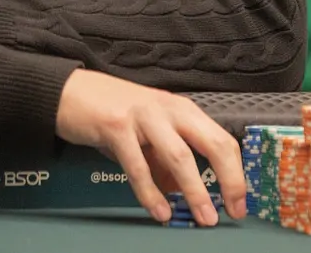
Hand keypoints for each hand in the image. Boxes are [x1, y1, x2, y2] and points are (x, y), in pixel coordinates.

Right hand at [55, 70, 245, 227]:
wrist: (71, 93)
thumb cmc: (114, 112)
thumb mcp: (150, 134)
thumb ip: (168, 162)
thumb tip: (185, 193)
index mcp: (183, 110)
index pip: (222, 140)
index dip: (235, 173)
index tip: (239, 202)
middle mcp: (169, 109)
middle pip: (212, 144)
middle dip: (229, 180)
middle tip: (231, 210)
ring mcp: (144, 116)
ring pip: (180, 156)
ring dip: (195, 191)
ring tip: (203, 217)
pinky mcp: (117, 126)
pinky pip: (139, 166)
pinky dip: (152, 194)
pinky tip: (160, 212)